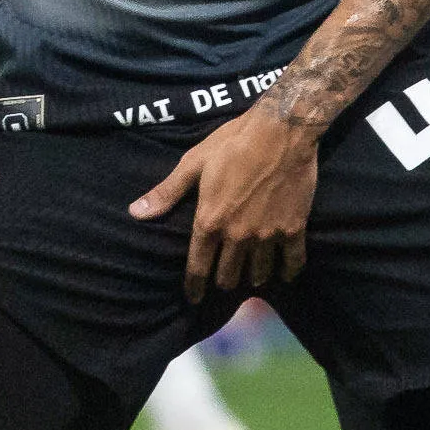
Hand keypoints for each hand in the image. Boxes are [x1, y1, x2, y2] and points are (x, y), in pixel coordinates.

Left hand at [132, 102, 318, 300]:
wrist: (282, 130)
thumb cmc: (233, 142)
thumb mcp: (194, 162)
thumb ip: (167, 192)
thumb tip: (135, 213)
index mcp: (210, 221)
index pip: (198, 266)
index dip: (194, 286)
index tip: (193, 298)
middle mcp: (237, 235)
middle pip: (228, 275)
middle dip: (223, 281)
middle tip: (223, 281)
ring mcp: (267, 235)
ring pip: (258, 273)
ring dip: (253, 278)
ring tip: (252, 278)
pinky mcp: (293, 228)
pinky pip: (293, 261)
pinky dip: (288, 271)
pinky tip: (285, 275)